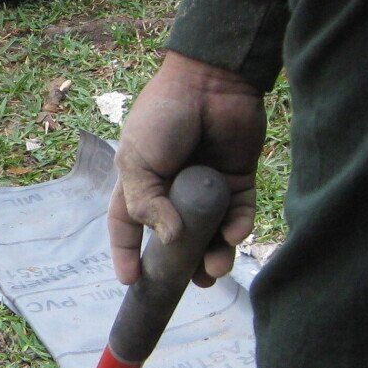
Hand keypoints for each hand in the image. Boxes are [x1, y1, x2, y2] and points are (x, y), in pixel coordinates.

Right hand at [108, 51, 264, 286]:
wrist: (210, 83)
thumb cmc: (163, 117)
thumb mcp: (137, 160)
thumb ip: (145, 203)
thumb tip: (171, 239)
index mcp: (140, 182)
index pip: (127, 226)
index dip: (126, 254)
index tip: (130, 282)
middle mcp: (173, 189)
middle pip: (176, 239)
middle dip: (182, 265)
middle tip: (189, 284)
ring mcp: (207, 186)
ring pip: (211, 233)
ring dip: (214, 255)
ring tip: (216, 268)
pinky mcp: (238, 180)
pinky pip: (240, 213)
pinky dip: (238, 227)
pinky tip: (234, 234)